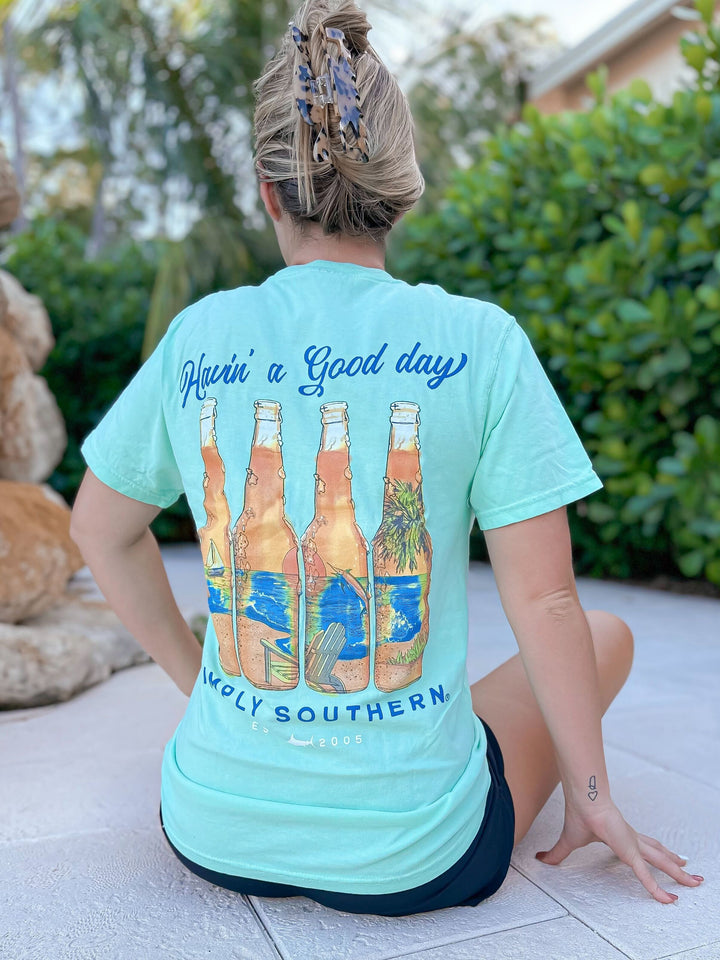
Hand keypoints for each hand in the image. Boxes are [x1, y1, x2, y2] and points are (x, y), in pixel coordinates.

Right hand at [535, 798, 703, 903]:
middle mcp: (633, 840)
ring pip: (662, 862)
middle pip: (659, 854)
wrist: (585, 800)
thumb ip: (558, 854)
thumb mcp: (569, 842)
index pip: (644, 847)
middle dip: (675, 865)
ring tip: (694, 882)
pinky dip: (656, 889)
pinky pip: (646, 876)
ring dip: (678, 874)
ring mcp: (634, 846)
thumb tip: (541, 860)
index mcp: (622, 837)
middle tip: (691, 873)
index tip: (668, 859)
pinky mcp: (631, 853)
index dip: (655, 853)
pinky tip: (667, 899)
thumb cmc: (579, 814)